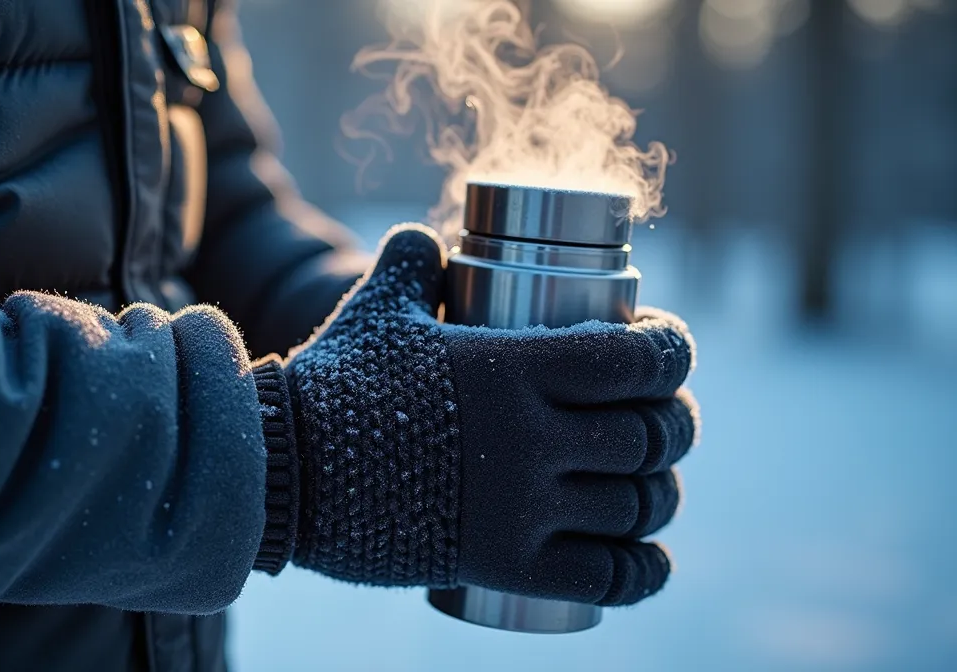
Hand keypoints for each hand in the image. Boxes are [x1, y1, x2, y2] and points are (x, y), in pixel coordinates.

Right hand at [280, 225, 697, 605]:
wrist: (280, 470)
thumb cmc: (333, 384)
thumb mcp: (377, 312)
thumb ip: (410, 265)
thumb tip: (426, 239)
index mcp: (514, 366)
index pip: (639, 359)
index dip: (674, 353)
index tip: (669, 352)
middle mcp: (530, 437)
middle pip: (652, 435)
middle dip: (676, 427)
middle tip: (664, 422)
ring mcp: (520, 507)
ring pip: (637, 507)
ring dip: (661, 498)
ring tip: (652, 487)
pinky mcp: (502, 564)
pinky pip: (605, 577)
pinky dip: (643, 572)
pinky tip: (651, 560)